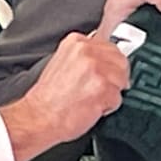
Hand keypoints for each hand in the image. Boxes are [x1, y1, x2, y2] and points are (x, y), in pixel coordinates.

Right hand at [0, 32, 129, 160]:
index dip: (109, 64)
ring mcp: (97, 69)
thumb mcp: (62, 62)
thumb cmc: (48, 97)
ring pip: (122, 79)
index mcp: (76, 42)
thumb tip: (105, 57)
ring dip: (111, 92)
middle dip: (115, 77)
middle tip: (100, 89)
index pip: (110, 47)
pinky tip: (91, 107)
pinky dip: (108, 107)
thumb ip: (84, 55)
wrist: (38, 118)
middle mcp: (87, 51)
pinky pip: (118, 98)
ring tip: (92, 98)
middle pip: (121, 61)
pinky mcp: (103, 88)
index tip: (104, 73)